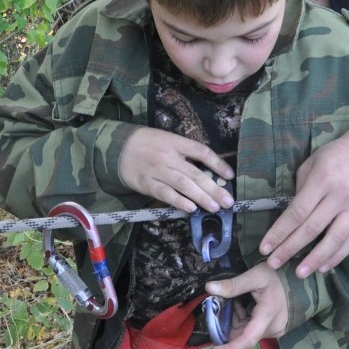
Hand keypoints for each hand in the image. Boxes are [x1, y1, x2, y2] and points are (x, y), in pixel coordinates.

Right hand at [118, 127, 233, 212]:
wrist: (117, 147)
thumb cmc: (148, 143)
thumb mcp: (168, 139)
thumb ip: (185, 152)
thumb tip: (209, 170)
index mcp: (176, 142)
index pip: (201, 151)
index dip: (218, 163)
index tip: (230, 176)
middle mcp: (168, 156)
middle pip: (195, 173)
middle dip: (213, 188)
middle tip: (228, 201)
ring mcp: (157, 170)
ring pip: (183, 185)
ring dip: (201, 197)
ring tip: (215, 207)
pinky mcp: (146, 184)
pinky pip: (165, 194)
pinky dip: (178, 201)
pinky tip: (191, 208)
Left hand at [206, 263, 287, 348]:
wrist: (297, 281)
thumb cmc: (278, 277)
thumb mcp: (256, 275)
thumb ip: (233, 284)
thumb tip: (209, 288)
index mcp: (267, 315)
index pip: (248, 339)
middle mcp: (272, 328)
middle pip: (243, 335)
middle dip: (226, 326)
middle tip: (218, 309)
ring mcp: (273, 330)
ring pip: (246, 333)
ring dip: (234, 321)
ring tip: (231, 302)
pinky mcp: (272, 329)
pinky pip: (252, 330)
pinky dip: (241, 321)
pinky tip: (240, 306)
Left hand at [259, 135, 348, 277]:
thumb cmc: (334, 154)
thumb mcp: (311, 163)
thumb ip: (300, 189)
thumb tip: (290, 215)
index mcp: (321, 181)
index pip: (297, 212)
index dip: (279, 232)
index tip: (265, 247)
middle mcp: (337, 197)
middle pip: (311, 229)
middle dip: (290, 248)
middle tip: (273, 264)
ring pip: (334, 239)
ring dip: (315, 259)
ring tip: (300, 273)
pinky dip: (337, 256)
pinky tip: (323, 267)